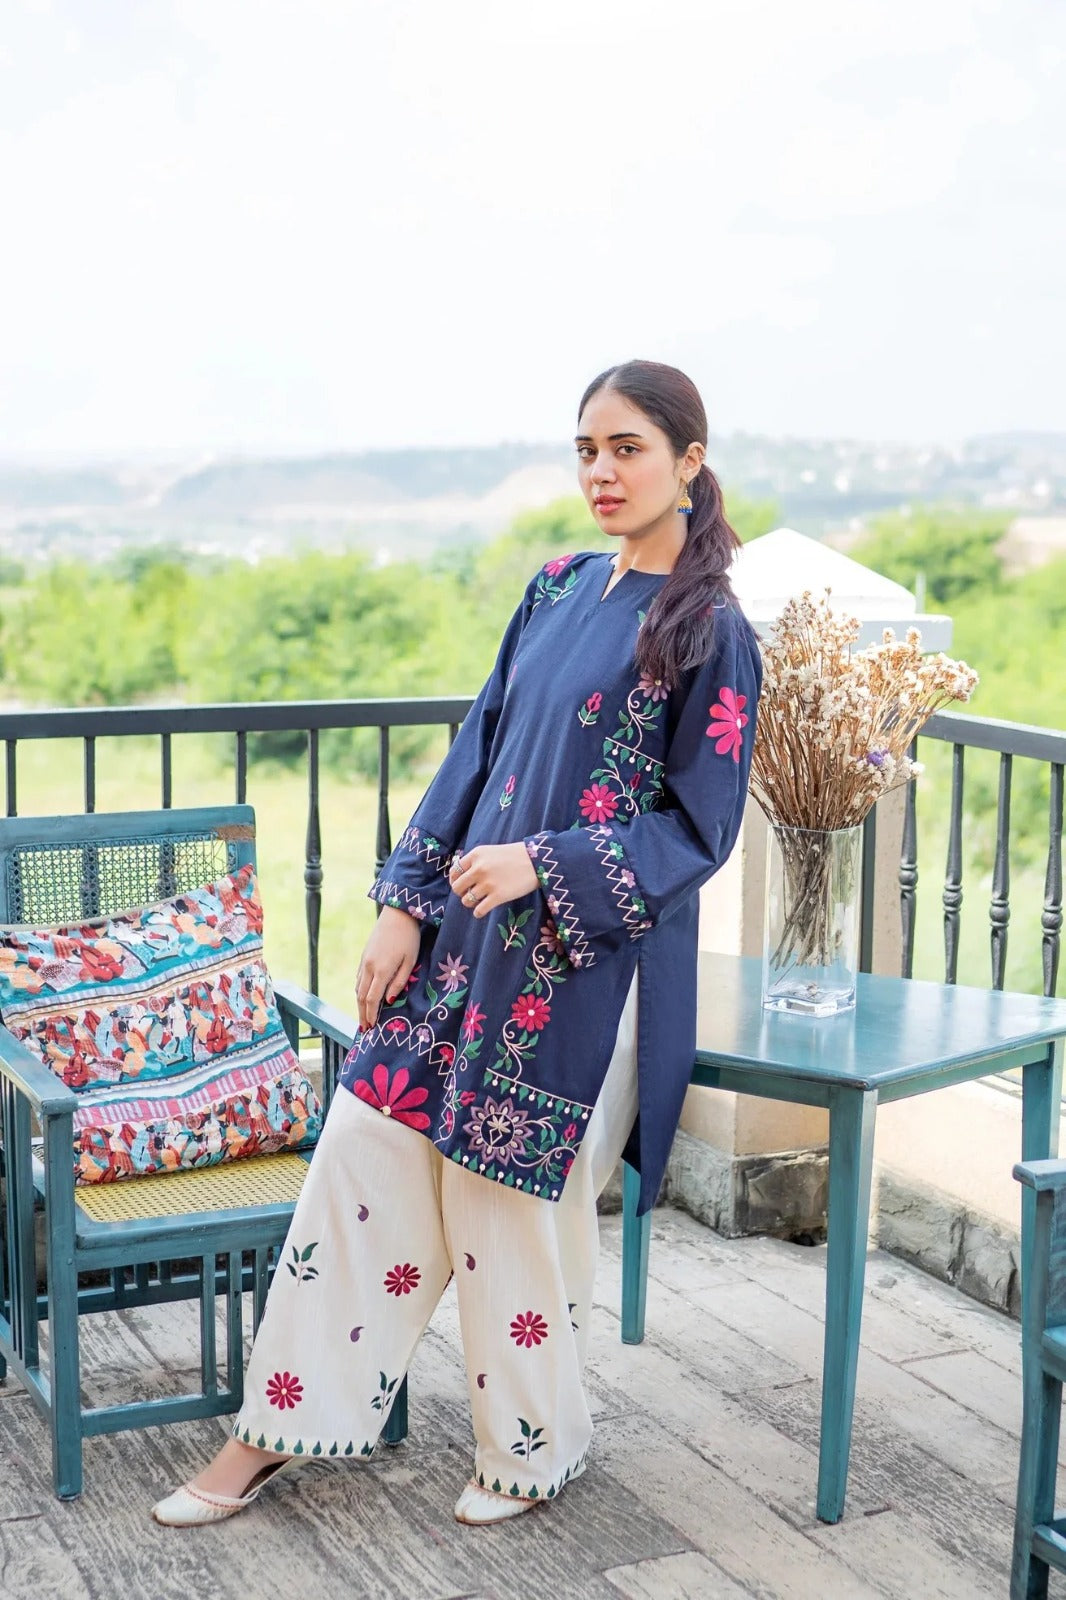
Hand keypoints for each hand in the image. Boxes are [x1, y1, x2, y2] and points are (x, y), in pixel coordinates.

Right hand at [355, 906, 420, 1030]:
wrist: (397, 914)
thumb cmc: (408, 938)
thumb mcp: (409, 961)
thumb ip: (398, 982)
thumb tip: (388, 1001)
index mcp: (381, 970)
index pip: (371, 999)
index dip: (370, 1015)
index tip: (371, 1028)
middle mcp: (368, 967)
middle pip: (361, 996)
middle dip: (362, 1014)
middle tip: (363, 1029)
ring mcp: (364, 961)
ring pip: (358, 987)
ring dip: (359, 1004)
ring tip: (362, 1017)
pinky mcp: (364, 955)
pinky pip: (359, 978)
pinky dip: (359, 991)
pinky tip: (362, 997)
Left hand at [448, 842, 537, 919]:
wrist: (536, 861)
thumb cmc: (515, 856)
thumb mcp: (491, 851)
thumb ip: (476, 861)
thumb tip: (462, 877)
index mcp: (476, 855)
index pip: (455, 871)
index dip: (455, 880)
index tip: (460, 885)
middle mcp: (479, 868)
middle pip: (457, 887)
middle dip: (461, 893)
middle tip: (469, 894)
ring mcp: (488, 883)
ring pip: (466, 900)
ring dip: (470, 903)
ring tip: (478, 901)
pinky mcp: (498, 896)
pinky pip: (479, 910)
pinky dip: (478, 912)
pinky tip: (482, 910)